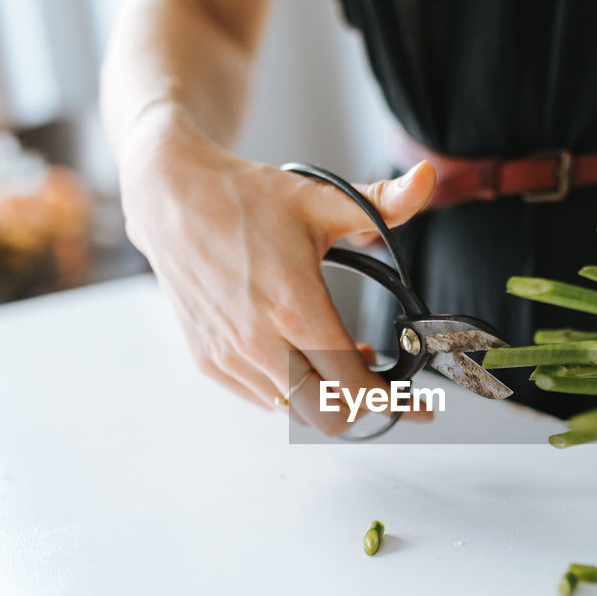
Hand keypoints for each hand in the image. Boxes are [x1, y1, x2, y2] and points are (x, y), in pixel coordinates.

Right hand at [118, 105, 436, 433]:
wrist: (170, 198)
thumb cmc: (245, 199)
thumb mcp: (320, 199)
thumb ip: (383, 201)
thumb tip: (427, 177)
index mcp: (294, 307)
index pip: (354, 386)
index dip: (394, 401)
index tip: (417, 404)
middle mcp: (258, 342)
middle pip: (327, 418)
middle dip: (361, 406)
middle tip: (378, 377)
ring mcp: (230, 357)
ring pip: (295, 412)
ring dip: (325, 394)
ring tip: (340, 354)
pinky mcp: (209, 361)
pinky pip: (264, 399)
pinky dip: (291, 388)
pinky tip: (301, 353)